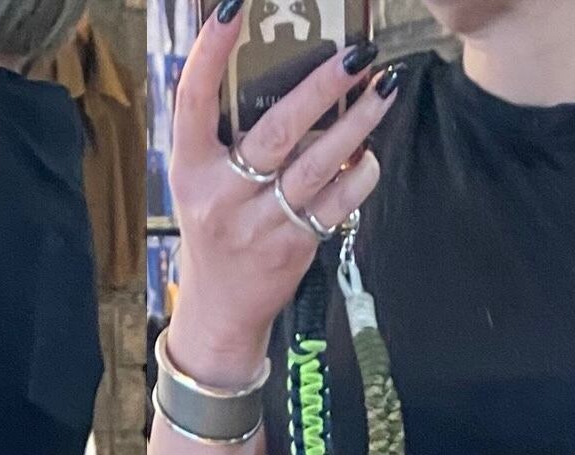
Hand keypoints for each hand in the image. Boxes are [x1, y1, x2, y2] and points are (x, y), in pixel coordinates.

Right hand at [165, 12, 397, 385]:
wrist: (222, 306)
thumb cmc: (215, 228)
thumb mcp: (199, 178)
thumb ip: (222, 133)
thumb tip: (274, 75)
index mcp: (190, 166)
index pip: (193, 97)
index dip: (210, 51)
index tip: (233, 7)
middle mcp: (222, 194)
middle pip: (276, 130)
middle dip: (321, 87)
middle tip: (357, 54)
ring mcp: (260, 223)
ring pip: (316, 166)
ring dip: (356, 125)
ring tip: (385, 90)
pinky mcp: (294, 247)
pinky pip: (336, 205)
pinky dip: (359, 176)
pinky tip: (371, 153)